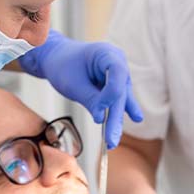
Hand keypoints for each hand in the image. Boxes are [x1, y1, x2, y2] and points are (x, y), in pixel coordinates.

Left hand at [18, 30, 142, 148]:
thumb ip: (90, 99)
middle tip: (111, 140)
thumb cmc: (63, 66)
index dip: (111, 94)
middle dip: (115, 117)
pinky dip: (117, 114)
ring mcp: (118, 75)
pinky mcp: (114, 86)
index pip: (118, 74)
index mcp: (107, 54)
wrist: (56, 58)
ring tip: (113, 140)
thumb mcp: (73, 84)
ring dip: (116, 121)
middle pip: (120, 92)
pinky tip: (136, 118)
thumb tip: (102, 119)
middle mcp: (117, 62)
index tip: (99, 112)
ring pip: (120, 100)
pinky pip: (117, 101)